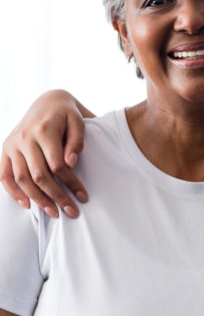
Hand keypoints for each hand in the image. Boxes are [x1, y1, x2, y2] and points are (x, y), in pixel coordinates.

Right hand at [0, 90, 89, 217]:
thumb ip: (77, 142)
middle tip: (72, 212)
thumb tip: (71, 163)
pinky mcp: (6, 149)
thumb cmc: (68, 115)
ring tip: (54, 213)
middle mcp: (25, 138)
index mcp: (44, 130)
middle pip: (39, 175)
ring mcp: (12, 144)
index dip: (70, 183)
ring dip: (38, 199)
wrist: (48, 102)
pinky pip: (4, 175)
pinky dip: (13, 192)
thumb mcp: (79, 123)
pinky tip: (27, 205)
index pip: (57, 164)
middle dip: (57, 196)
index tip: (83, 197)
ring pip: (21, 178)